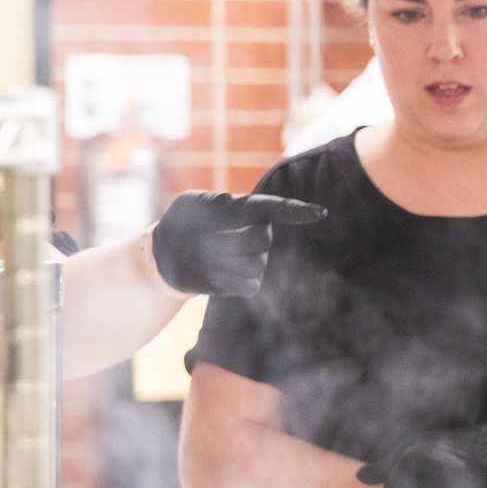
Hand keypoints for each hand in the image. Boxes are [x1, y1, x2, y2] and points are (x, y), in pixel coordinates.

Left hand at [150, 191, 325, 296]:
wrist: (167, 252)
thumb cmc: (184, 221)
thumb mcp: (190, 203)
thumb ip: (210, 202)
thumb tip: (228, 202)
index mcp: (249, 210)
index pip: (277, 208)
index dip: (298, 210)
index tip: (319, 213)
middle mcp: (259, 234)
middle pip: (261, 238)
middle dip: (232, 240)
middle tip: (207, 240)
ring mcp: (255, 259)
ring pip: (255, 263)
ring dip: (225, 261)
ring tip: (205, 257)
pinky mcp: (246, 283)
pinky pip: (250, 285)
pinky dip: (228, 280)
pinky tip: (211, 273)